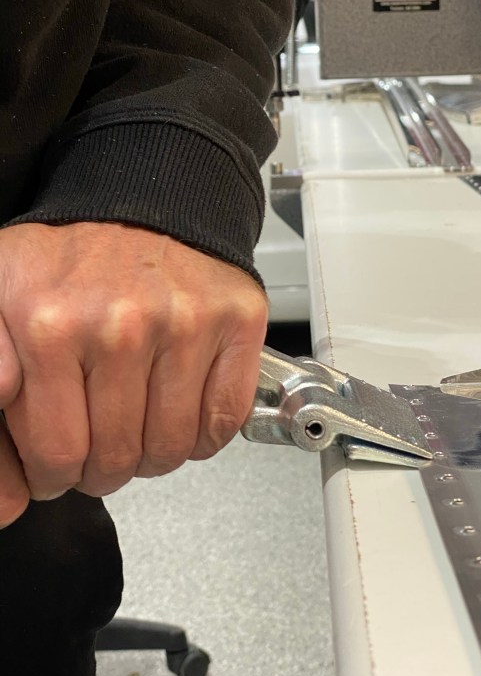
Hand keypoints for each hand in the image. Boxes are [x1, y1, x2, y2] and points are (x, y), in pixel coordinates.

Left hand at [0, 222, 267, 526]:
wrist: (144, 200)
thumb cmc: (73, 256)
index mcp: (50, 325)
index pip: (57, 453)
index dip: (56, 475)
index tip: (60, 466)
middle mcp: (120, 325)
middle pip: (117, 458)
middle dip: (104, 469)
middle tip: (102, 453)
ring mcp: (185, 324)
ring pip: (172, 447)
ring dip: (154, 457)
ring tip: (140, 433)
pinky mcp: (235, 322)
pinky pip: (223, 419)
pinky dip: (204, 436)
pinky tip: (183, 417)